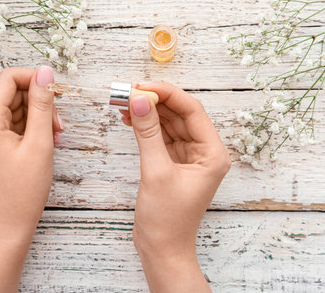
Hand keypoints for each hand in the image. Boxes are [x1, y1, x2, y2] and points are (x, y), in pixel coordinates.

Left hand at [0, 66, 62, 291]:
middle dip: (40, 102)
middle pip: (14, 93)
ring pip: (18, 108)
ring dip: (40, 117)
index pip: (8, 79)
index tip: (56, 90)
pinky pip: (16, 124)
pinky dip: (34, 129)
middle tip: (58, 125)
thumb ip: (43, 105)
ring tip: (55, 138)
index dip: (34, 78)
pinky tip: (47, 143)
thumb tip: (45, 72)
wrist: (11, 224)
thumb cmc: (24, 190)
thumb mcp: (40, 143)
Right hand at [120, 82, 230, 291]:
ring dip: (148, 113)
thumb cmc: (166, 219)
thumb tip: (140, 100)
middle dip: (154, 102)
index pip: (192, 111)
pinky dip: (145, 128)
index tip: (141, 86)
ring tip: (124, 103)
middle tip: (127, 93)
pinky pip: (160, 137)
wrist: (161, 248)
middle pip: (179, 115)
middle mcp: (203, 152)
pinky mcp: (173, 163)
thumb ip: (147, 134)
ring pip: (168, 124)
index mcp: (212, 153)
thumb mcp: (156, 172)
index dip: (167, 94)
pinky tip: (130, 119)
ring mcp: (188, 157)